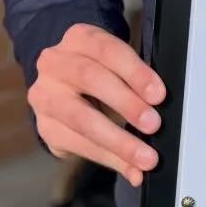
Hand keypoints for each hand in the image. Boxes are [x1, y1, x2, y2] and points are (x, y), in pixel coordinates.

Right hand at [29, 23, 165, 187]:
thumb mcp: (115, 63)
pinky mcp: (44, 127)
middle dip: (126, 104)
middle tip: (153, 124)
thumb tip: (160, 113)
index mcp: (79, 38)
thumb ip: (135, 81)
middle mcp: (55, 63)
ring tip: (144, 157)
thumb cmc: (99, 69)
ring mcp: (44, 95)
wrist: (62, 80)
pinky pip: (77, 145)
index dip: (135, 72)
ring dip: (117, 140)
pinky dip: (108, 158)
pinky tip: (129, 168)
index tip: (158, 94)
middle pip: (90, 80)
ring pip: (81, 118)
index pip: (108, 50)